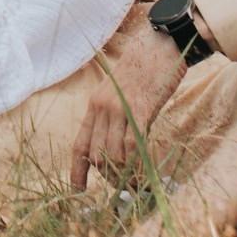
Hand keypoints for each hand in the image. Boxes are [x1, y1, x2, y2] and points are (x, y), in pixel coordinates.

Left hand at [67, 24, 184, 187]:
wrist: (160, 45)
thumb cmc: (146, 73)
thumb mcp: (124, 97)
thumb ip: (119, 123)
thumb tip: (124, 154)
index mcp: (94, 106)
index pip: (79, 145)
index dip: (77, 171)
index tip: (77, 191)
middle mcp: (101, 108)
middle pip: (96, 156)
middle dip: (109, 176)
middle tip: (125, 184)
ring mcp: (119, 110)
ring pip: (112, 156)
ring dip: (124, 176)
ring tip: (138, 184)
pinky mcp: (139, 110)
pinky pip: (132, 147)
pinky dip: (138, 166)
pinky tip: (145, 176)